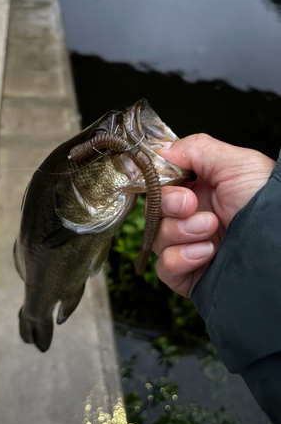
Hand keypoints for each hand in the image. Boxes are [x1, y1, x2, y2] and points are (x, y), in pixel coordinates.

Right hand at [153, 134, 275, 296]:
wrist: (279, 246)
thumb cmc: (267, 203)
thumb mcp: (238, 164)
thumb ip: (196, 149)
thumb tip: (162, 151)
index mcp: (200, 190)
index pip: (160, 186)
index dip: (159, 185)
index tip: (173, 183)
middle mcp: (191, 218)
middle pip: (154, 211)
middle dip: (171, 206)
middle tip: (192, 205)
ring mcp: (188, 247)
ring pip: (157, 238)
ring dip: (180, 232)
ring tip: (211, 229)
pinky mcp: (187, 274)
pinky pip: (164, 267)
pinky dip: (180, 258)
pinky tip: (206, 252)